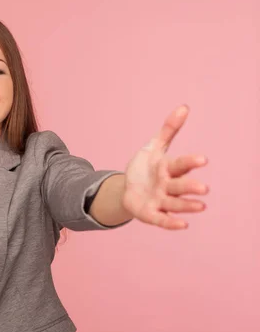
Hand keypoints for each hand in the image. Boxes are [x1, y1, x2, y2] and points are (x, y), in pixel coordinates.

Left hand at [122, 105, 208, 229]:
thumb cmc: (145, 168)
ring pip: (175, 204)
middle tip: (203, 189)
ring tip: (200, 206)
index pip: (181, 165)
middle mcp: (168, 186)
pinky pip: (162, 220)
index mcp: (169, 169)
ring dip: (187, 206)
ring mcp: (160, 201)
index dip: (190, 163)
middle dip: (191, 187)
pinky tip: (183, 225)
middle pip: (180, 186)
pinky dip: (171, 223)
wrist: (127, 189)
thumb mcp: (153, 148)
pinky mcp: (150, 214)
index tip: (203, 160)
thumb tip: (184, 107)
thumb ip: (168, 130)